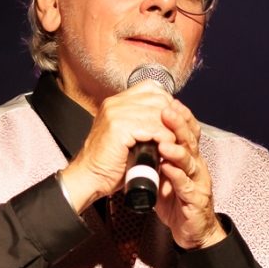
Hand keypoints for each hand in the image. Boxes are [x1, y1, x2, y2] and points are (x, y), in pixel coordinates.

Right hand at [58, 85, 223, 248]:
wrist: (90, 178)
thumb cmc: (109, 164)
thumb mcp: (127, 137)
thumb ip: (142, 123)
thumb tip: (168, 119)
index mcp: (116, 103)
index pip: (151, 88)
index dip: (167, 103)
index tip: (174, 120)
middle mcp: (115, 103)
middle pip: (158, 99)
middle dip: (173, 117)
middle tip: (178, 134)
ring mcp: (116, 113)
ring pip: (159, 113)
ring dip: (170, 130)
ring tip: (172, 144)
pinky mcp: (120, 127)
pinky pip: (154, 127)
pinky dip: (164, 139)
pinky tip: (164, 149)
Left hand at [152, 100, 224, 249]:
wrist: (192, 231)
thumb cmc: (177, 202)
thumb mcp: (165, 174)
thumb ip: (156, 157)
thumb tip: (140, 138)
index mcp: (189, 158)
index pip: (187, 132)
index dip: (180, 116)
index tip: (167, 102)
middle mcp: (196, 167)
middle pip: (191, 141)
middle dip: (179, 125)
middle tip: (166, 111)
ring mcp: (198, 183)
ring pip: (190, 162)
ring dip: (177, 150)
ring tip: (164, 141)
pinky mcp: (196, 201)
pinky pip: (187, 187)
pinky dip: (177, 176)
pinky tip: (168, 168)